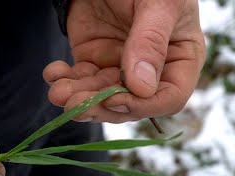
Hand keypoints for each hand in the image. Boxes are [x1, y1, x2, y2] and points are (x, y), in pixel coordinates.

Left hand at [43, 0, 204, 122]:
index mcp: (180, 59)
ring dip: (80, 99)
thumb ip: (151, 42)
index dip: (143, 105)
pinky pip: (82, 80)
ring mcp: (122, 67)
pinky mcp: (96, 60)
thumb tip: (142, 88)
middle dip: (102, 106)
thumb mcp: (157, 5)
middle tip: (76, 104)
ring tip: (59, 92)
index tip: (114, 99)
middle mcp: (153, 69)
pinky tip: (54, 73)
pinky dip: (66, 81)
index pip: (170, 97)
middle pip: (131, 103)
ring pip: (103, 97)